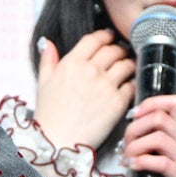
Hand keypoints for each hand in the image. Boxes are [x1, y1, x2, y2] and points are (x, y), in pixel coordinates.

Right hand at [32, 29, 134, 149]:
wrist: (58, 140)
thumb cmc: (49, 114)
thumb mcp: (42, 82)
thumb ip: (48, 60)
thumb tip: (47, 43)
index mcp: (71, 63)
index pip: (94, 39)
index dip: (104, 36)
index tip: (109, 37)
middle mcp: (90, 71)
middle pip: (113, 50)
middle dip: (118, 49)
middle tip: (120, 53)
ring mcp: (106, 86)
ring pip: (127, 64)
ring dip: (129, 63)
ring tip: (128, 67)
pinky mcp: (118, 102)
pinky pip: (132, 85)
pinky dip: (133, 83)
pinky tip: (129, 85)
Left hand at [122, 94, 175, 176]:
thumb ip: (165, 147)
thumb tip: (134, 136)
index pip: (175, 104)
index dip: (151, 103)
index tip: (135, 116)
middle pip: (160, 117)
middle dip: (135, 128)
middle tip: (126, 144)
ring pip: (158, 137)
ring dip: (135, 145)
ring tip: (128, 158)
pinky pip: (160, 161)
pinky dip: (141, 161)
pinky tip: (134, 167)